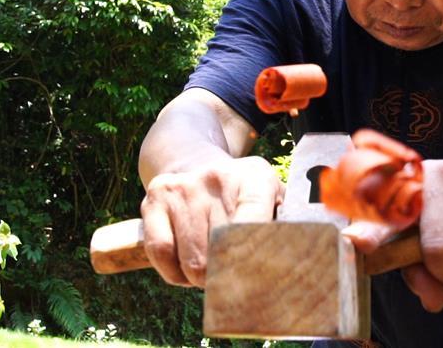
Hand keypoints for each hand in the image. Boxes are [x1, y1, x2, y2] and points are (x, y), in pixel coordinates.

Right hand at [140, 156, 282, 286]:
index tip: (256, 279)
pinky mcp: (153, 200)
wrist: (199, 164)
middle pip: (222, 253)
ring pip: (192, 263)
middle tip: (236, 276)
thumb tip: (288, 256)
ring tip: (214, 268)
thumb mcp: (274, 200)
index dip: (253, 259)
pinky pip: (162, 255)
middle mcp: (216, 178)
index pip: (253, 223)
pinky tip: (187, 270)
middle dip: (229, 274)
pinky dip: (176, 273)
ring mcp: (182, 189)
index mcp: (255, 177)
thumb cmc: (246, 196)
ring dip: (203, 278)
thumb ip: (287, 226)